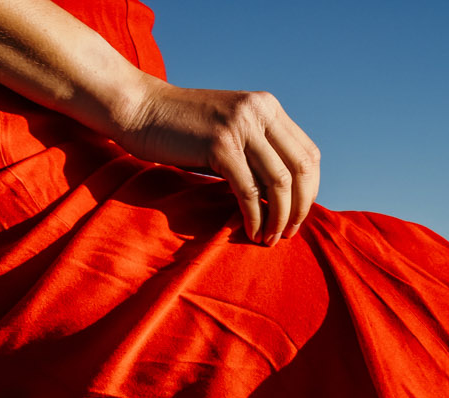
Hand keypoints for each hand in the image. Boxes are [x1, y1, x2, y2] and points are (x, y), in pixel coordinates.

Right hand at [113, 84, 320, 242]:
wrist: (139, 108)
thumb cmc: (183, 130)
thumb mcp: (231, 133)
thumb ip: (259, 153)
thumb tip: (285, 197)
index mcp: (267, 107)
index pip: (309, 155)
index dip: (310, 191)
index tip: (297, 215)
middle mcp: (259, 111)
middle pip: (301, 170)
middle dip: (300, 209)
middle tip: (287, 233)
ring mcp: (240, 126)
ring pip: (279, 183)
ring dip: (279, 218)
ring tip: (269, 238)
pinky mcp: (219, 145)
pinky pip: (248, 191)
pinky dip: (254, 217)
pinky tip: (251, 232)